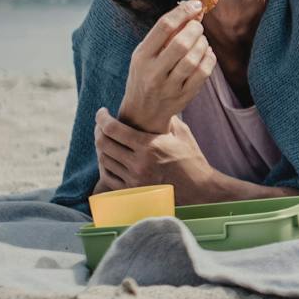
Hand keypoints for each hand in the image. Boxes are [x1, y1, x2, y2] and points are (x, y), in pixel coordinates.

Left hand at [93, 108, 221, 202]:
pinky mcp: (133, 192)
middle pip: (103, 144)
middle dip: (98, 131)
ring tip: (105, 140)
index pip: (113, 129)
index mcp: (149, 146)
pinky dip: (105, 166)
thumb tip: (154, 107)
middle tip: (101, 125)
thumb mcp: (182, 134)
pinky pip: (108, 177)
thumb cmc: (193, 161)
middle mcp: (138, 163)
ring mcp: (134, 180)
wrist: (200, 191)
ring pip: (104, 160)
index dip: (102, 118)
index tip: (102, 112)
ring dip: (100, 148)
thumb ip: (165, 119)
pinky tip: (109, 158)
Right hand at [119, 0, 214, 130]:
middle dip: (195, 29)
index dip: (183, 12)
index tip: (196, 4)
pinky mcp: (184, 96)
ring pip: (194, 59)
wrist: (142, 112)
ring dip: (203, 44)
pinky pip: (203, 73)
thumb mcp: (145, 54)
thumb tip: (191, 10)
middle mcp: (153, 72)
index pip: (163, 27)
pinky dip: (209, 59)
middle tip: (198, 25)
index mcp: (141, 56)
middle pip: (181, 43)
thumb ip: (164, 35)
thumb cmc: (146, 75)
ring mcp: (169, 86)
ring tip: (201, 40)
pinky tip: (206, 54)